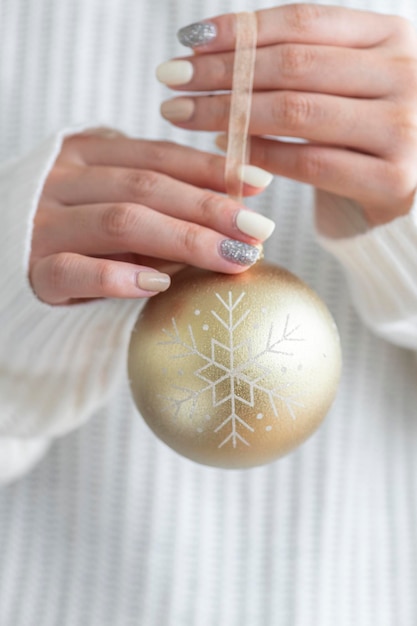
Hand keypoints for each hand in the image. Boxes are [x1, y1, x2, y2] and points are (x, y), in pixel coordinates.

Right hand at [30, 130, 274, 303]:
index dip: (210, 169)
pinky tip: (159, 283)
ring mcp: (44, 224)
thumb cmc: (79, 234)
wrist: (6, 261)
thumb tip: (238, 203)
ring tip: (233, 258)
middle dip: (209, 208)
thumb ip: (162, 201)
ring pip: (121, 221)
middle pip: (147, 187)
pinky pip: (74, 270)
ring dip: (184, 240)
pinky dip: (118, 276)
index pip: (158, 156)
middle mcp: (64, 181)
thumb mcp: (115, 204)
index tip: (260, 183)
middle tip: (259, 229)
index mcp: (87, 155)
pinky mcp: (34, 269)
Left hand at [158, 4, 416, 225]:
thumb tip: (215, 50)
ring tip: (185, 113)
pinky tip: (225, 149)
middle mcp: (403, 75)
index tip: (188, 41)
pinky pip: (309, 164)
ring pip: (297, 113)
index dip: (240, 30)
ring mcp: (401, 129)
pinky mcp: (393, 180)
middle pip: (293, 66)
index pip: (303, 22)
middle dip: (223, 72)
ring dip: (230, 113)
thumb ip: (305, 62)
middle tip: (172, 79)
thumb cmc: (367, 131)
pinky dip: (261, 155)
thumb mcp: (349, 81)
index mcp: (391, 37)